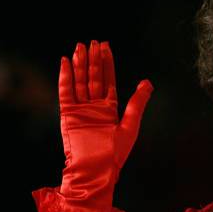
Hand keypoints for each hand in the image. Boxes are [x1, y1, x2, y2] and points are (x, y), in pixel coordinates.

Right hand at [56, 40, 152, 211]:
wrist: (96, 170)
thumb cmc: (115, 153)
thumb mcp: (130, 124)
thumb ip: (137, 103)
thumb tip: (147, 83)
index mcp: (109, 109)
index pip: (108, 81)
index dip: (107, 63)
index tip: (105, 46)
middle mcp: (94, 107)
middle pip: (93, 78)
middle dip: (93, 60)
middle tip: (93, 41)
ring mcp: (80, 109)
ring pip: (80, 82)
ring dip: (80, 64)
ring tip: (80, 47)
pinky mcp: (68, 115)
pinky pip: (65, 92)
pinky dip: (65, 77)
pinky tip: (65, 62)